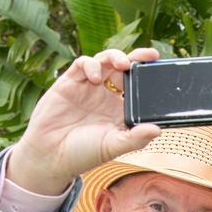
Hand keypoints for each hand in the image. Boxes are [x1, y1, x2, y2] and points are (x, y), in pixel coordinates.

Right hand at [7, 47, 162, 194]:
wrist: (51, 156)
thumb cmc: (83, 154)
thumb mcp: (113, 147)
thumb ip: (135, 138)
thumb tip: (157, 130)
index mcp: (120, 111)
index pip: (138, 88)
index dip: (148, 78)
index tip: (161, 70)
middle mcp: (106, 96)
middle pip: (124, 69)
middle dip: (137, 59)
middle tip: (149, 55)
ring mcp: (88, 87)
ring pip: (106, 61)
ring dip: (116, 57)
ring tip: (123, 64)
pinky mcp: (70, 82)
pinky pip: (83, 64)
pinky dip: (92, 66)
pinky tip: (96, 79)